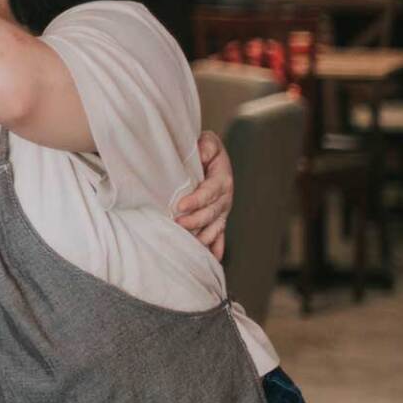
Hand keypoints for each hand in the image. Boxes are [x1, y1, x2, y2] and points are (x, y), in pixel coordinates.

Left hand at [175, 131, 233, 259]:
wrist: (210, 156)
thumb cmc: (204, 148)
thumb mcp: (207, 142)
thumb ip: (206, 146)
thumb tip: (201, 152)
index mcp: (222, 179)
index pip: (209, 192)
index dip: (196, 200)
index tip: (180, 206)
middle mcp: (225, 198)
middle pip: (211, 213)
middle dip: (195, 220)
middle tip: (178, 224)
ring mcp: (223, 211)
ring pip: (214, 227)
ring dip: (203, 237)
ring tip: (188, 244)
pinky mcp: (219, 219)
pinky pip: (219, 236)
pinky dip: (216, 248)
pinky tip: (211, 260)